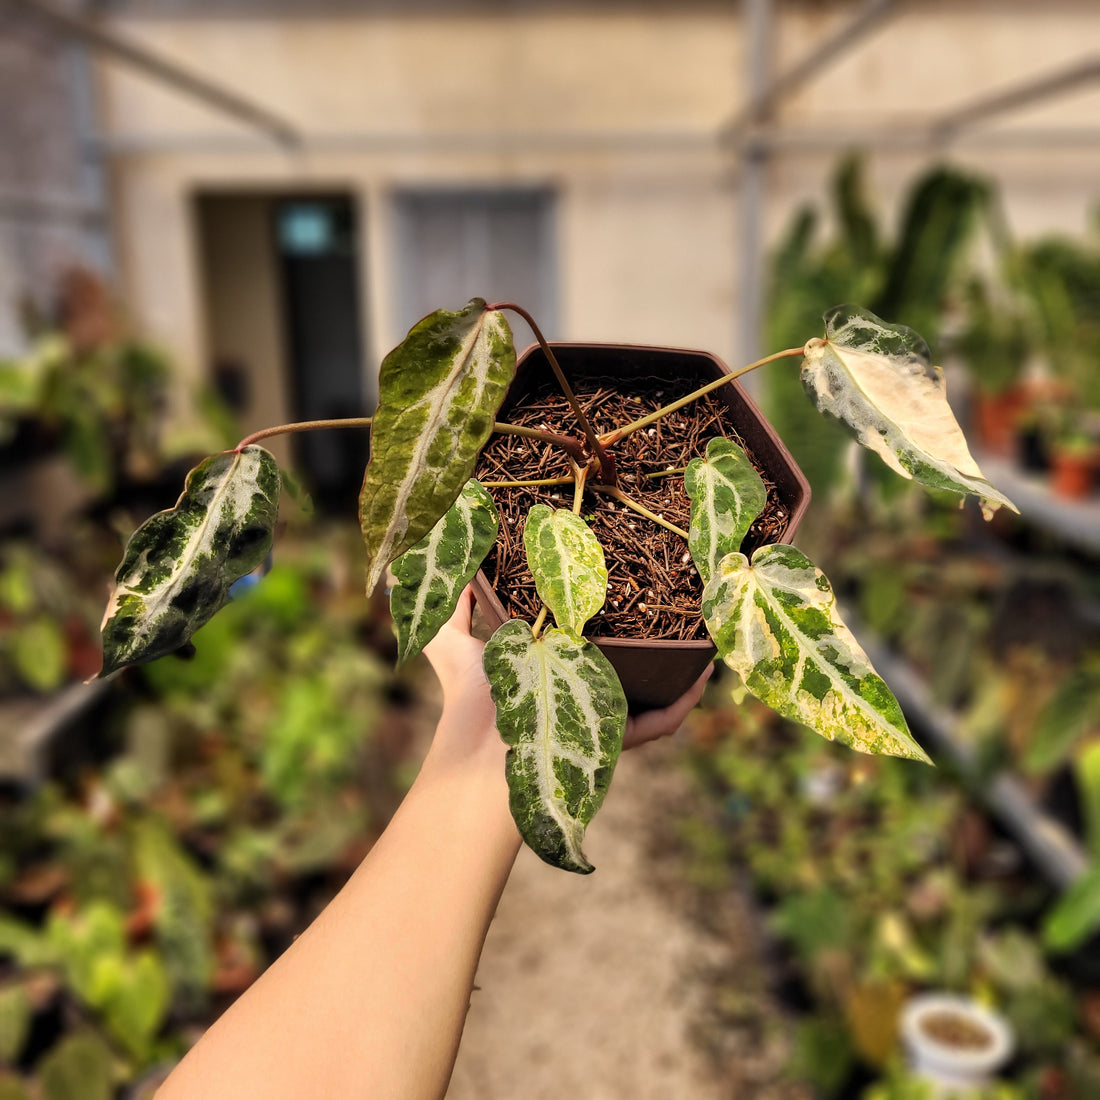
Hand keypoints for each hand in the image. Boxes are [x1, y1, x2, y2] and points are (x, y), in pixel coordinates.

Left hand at [423, 587, 713, 752]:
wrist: (476, 755)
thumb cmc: (468, 699)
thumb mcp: (453, 644)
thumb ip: (450, 609)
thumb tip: (447, 572)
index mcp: (545, 669)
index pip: (578, 643)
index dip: (601, 620)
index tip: (621, 587)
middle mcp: (574, 693)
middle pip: (621, 668)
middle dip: (649, 646)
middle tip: (672, 614)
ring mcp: (597, 718)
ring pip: (649, 694)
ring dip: (676, 672)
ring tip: (700, 645)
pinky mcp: (613, 740)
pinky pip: (658, 723)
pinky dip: (683, 702)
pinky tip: (700, 678)